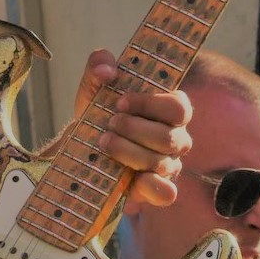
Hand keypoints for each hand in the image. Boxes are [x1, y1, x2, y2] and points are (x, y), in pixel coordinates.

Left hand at [72, 49, 191, 210]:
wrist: (80, 148)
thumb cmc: (98, 114)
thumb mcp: (93, 87)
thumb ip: (98, 66)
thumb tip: (107, 68)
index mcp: (170, 111)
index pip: (179, 107)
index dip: (150, 104)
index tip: (120, 102)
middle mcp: (175, 138)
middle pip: (169, 137)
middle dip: (134, 129)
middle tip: (109, 124)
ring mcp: (168, 165)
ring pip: (161, 162)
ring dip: (128, 152)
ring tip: (104, 143)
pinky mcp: (154, 189)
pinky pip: (166, 192)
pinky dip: (152, 187)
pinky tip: (132, 179)